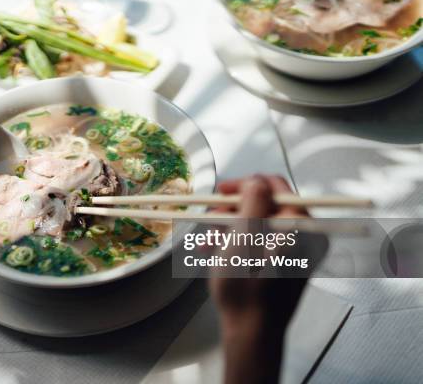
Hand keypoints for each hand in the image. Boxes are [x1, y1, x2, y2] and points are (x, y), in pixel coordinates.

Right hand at [208, 175, 309, 383]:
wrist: (251, 331)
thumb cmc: (245, 286)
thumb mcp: (243, 235)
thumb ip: (253, 201)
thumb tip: (256, 180)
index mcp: (302, 225)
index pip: (275, 185)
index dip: (244, 184)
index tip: (220, 191)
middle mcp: (305, 235)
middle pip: (264, 204)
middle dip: (233, 210)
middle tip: (210, 220)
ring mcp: (295, 250)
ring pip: (258, 223)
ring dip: (230, 227)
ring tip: (207, 242)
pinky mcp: (285, 262)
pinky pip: (260, 241)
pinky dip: (237, 241)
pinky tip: (216, 251)